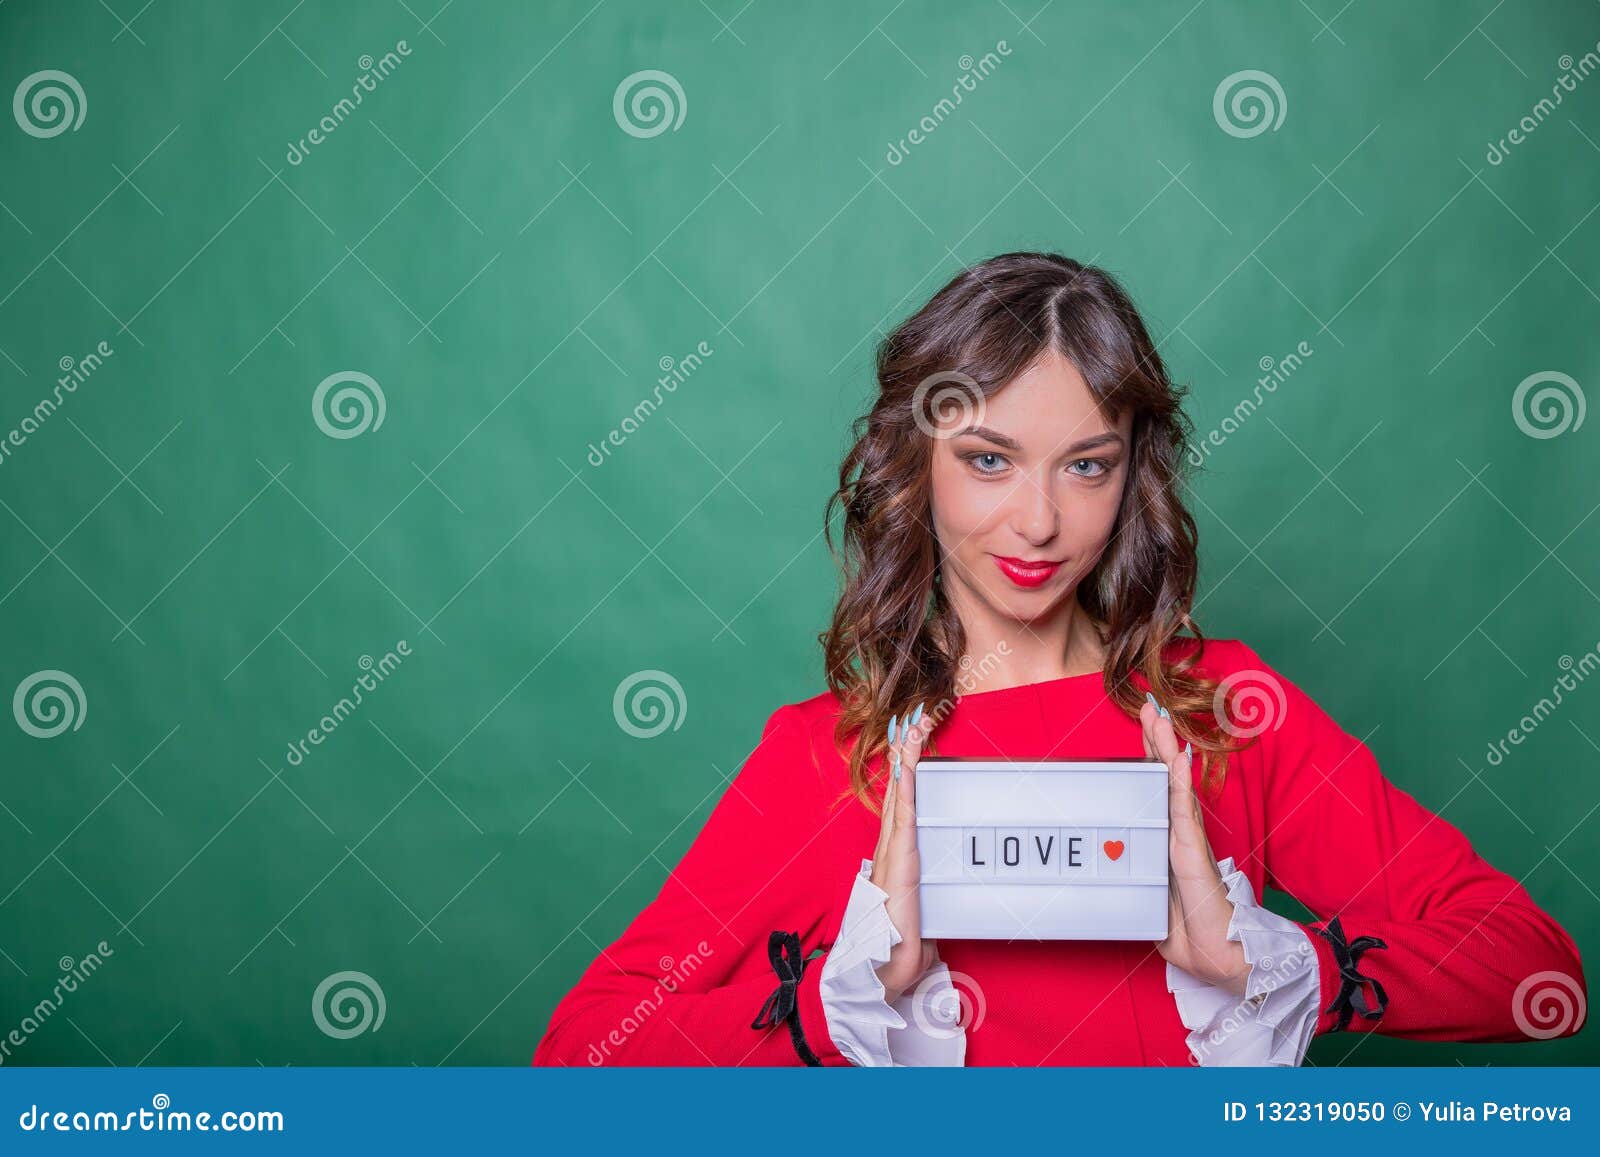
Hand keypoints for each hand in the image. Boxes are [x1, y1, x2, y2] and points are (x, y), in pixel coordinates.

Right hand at [870, 703, 939, 1003]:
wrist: (880, 975)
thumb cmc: (897, 954)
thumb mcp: (921, 922)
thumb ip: (927, 910)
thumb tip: (934, 916)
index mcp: (893, 860)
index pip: (900, 807)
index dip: (904, 774)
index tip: (910, 745)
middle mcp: (889, 851)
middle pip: (897, 792)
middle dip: (904, 754)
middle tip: (912, 718)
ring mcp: (892, 854)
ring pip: (900, 796)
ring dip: (906, 759)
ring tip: (911, 726)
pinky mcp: (901, 862)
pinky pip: (905, 817)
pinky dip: (906, 787)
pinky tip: (907, 765)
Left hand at [1141, 693, 1249, 995]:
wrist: (1221, 960)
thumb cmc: (1192, 936)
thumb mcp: (1153, 905)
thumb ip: (1140, 886)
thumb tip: (1117, 879)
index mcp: (1170, 844)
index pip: (1157, 794)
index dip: (1151, 762)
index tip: (1144, 730)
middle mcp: (1181, 836)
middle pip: (1166, 780)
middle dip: (1158, 742)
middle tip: (1150, 706)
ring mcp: (1188, 842)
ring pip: (1175, 787)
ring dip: (1167, 750)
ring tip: (1159, 717)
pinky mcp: (1193, 854)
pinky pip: (1183, 812)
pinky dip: (1178, 783)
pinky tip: (1177, 757)